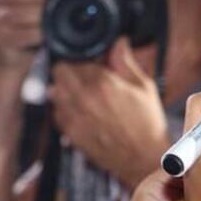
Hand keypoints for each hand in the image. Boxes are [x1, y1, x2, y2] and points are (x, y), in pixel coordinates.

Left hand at [50, 39, 167, 187]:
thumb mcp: (143, 86)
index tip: (90, 61)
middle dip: (69, 70)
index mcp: (102, 84)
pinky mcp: (71, 133)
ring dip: (64, 88)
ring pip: (54, 92)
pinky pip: (57, 113)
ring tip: (81, 92)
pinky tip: (80, 110)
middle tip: (83, 74)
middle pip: (58, 72)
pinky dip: (64, 108)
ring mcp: (75, 117)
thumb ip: (124, 61)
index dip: (82, 57)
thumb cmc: (146, 124)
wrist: (143, 158)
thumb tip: (118, 42)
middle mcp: (84, 99)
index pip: (75, 58)